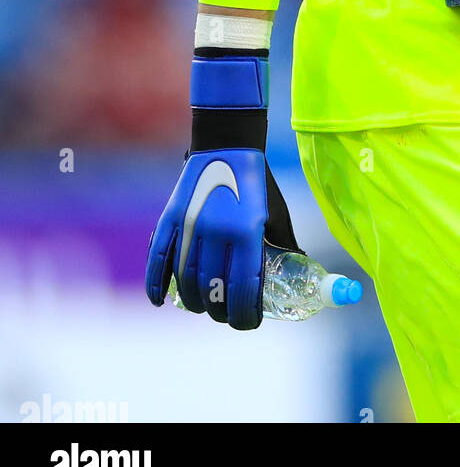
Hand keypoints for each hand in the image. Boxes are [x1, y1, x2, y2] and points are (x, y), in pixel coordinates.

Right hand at [145, 148, 296, 328]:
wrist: (228, 144)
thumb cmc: (257, 183)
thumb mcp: (276, 214)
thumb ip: (283, 244)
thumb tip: (297, 269)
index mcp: (247, 231)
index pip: (243, 287)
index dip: (244, 313)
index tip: (247, 322)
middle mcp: (217, 231)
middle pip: (213, 289)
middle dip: (221, 311)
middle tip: (227, 316)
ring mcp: (191, 225)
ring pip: (186, 279)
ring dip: (194, 301)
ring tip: (205, 306)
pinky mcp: (171, 218)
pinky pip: (158, 258)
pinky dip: (155, 283)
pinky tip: (160, 300)